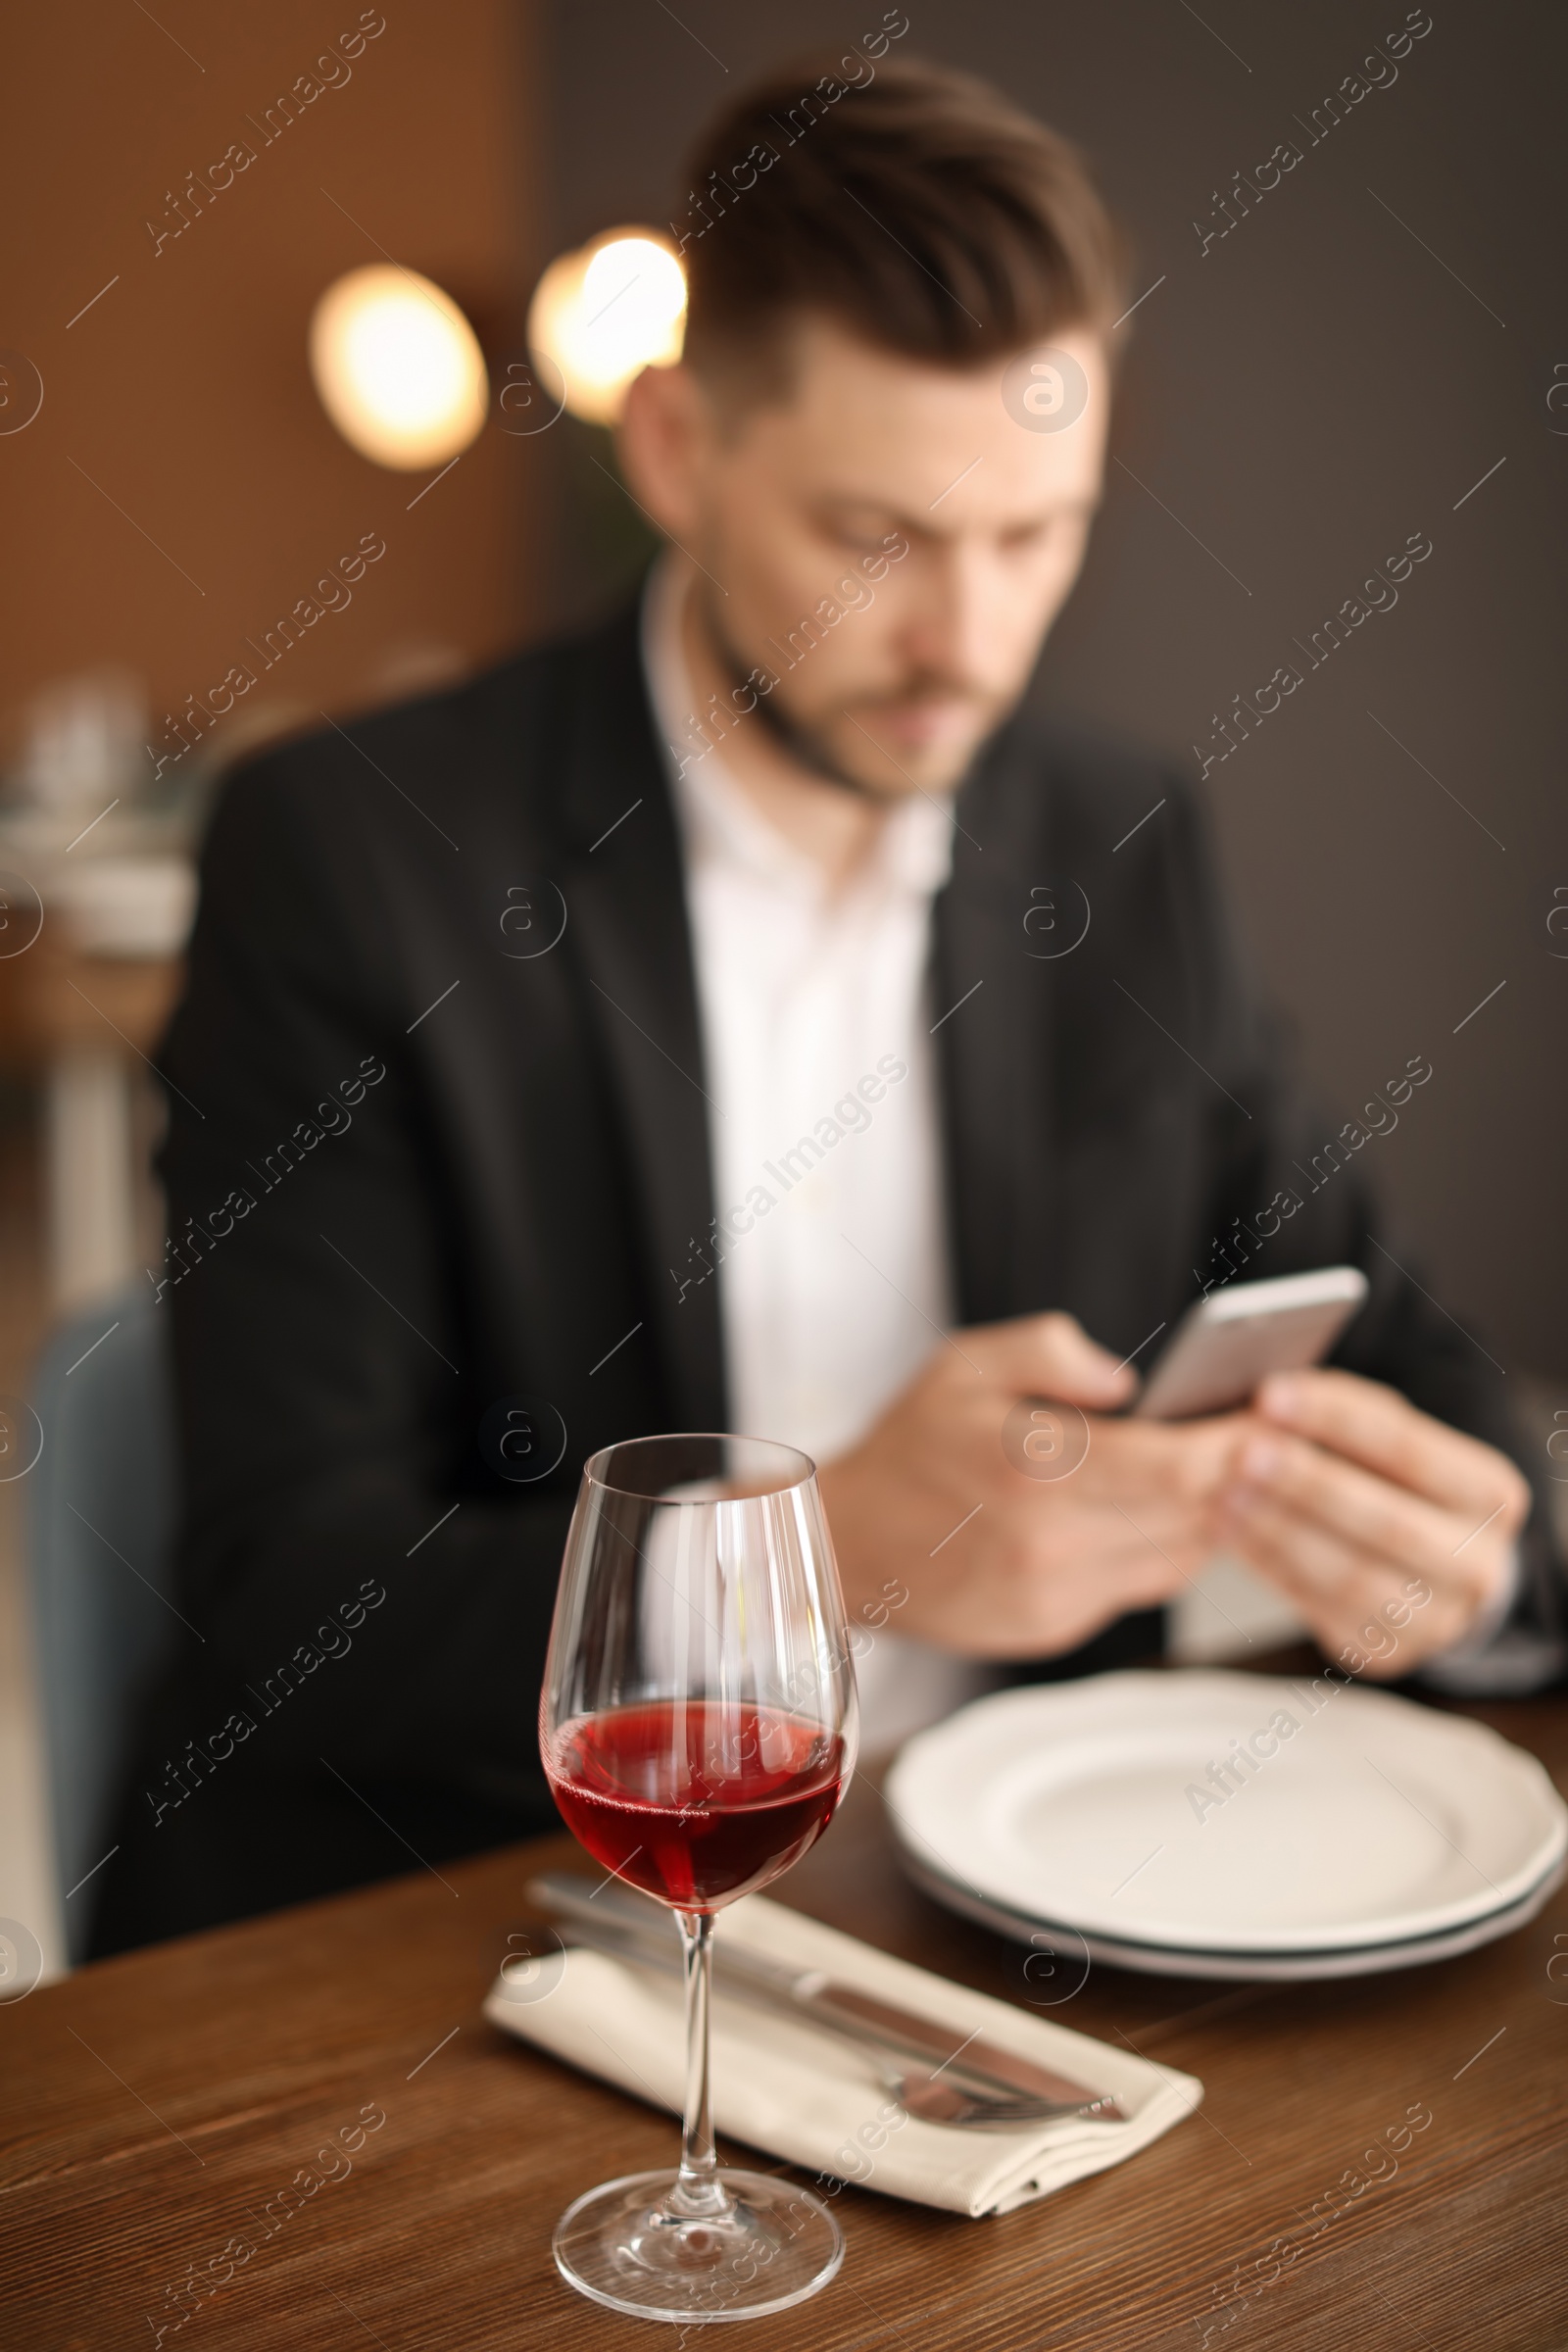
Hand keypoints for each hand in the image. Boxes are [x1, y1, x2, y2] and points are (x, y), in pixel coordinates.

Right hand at [816, 1312, 1247, 1658]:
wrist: (846, 1543)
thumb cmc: (911, 1444)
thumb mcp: (965, 1361)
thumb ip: (1051, 1349)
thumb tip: (1128, 1382)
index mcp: (1033, 1467)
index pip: (1179, 1466)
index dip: (1242, 1443)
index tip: (1277, 1416)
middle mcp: (1049, 1542)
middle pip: (1195, 1515)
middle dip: (1241, 1475)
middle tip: (1270, 1436)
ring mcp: (1053, 1594)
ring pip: (1180, 1555)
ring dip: (1209, 1514)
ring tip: (1219, 1469)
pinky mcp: (1054, 1626)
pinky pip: (1142, 1583)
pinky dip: (1164, 1546)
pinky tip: (1157, 1509)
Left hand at [1218, 1369, 1529, 1673]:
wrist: (1432, 1570)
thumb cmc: (1399, 1485)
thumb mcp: (1392, 1442)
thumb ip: (1346, 1417)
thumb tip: (1271, 1401)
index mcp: (1489, 1494)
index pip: (1409, 1449)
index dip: (1337, 1420)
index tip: (1269, 1396)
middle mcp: (1479, 1564)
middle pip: (1387, 1522)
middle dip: (1308, 1483)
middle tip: (1242, 1453)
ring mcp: (1438, 1618)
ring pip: (1352, 1576)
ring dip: (1279, 1532)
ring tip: (1225, 1495)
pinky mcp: (1389, 1652)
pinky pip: (1322, 1610)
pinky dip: (1271, 1568)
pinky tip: (1233, 1534)